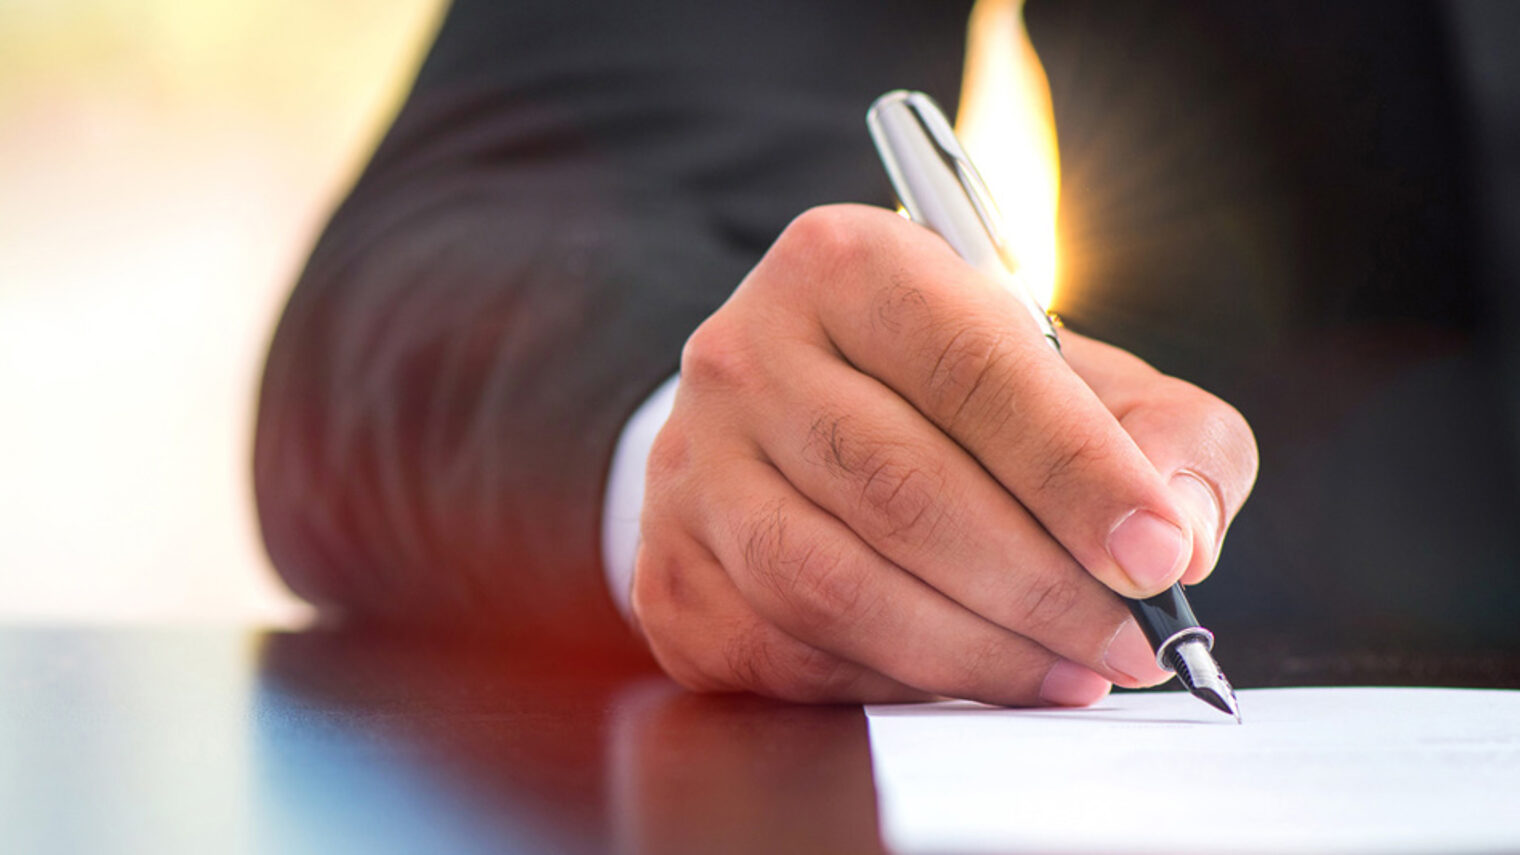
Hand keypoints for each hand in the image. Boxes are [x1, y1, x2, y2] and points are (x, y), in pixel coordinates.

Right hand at [631, 204, 1257, 704]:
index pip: (970, 365)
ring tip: (1067, 674)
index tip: (1155, 554)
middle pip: (898, 486)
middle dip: (1036, 584)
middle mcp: (745, 352)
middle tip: (1131, 645)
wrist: (801, 420)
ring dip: (969, 651)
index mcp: (851, 265)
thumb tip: (1180, 534)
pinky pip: (783, 651)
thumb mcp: (1079, 378)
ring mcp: (691, 465)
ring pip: (829, 582)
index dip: (1073, 469)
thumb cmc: (959, 400)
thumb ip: (1165, 435)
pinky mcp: (670, 569)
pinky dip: (890, 682)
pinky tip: (962, 677)